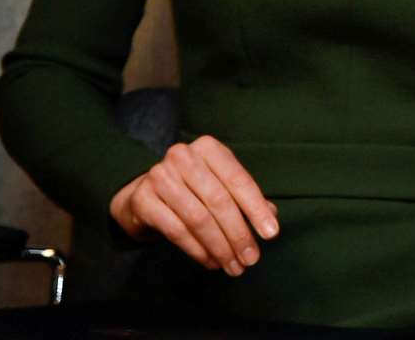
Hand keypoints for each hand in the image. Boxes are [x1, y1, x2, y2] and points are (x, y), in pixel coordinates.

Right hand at [109, 135, 278, 275]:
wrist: (144, 195)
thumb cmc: (193, 189)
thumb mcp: (221, 186)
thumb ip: (246, 200)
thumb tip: (271, 219)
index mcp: (209, 148)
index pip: (238, 180)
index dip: (257, 209)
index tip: (271, 234)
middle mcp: (183, 157)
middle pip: (219, 201)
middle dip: (238, 234)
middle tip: (250, 260)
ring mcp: (159, 176)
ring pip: (198, 218)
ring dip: (219, 247)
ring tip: (232, 266)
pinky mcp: (143, 200)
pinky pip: (176, 230)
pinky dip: (197, 250)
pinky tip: (210, 262)